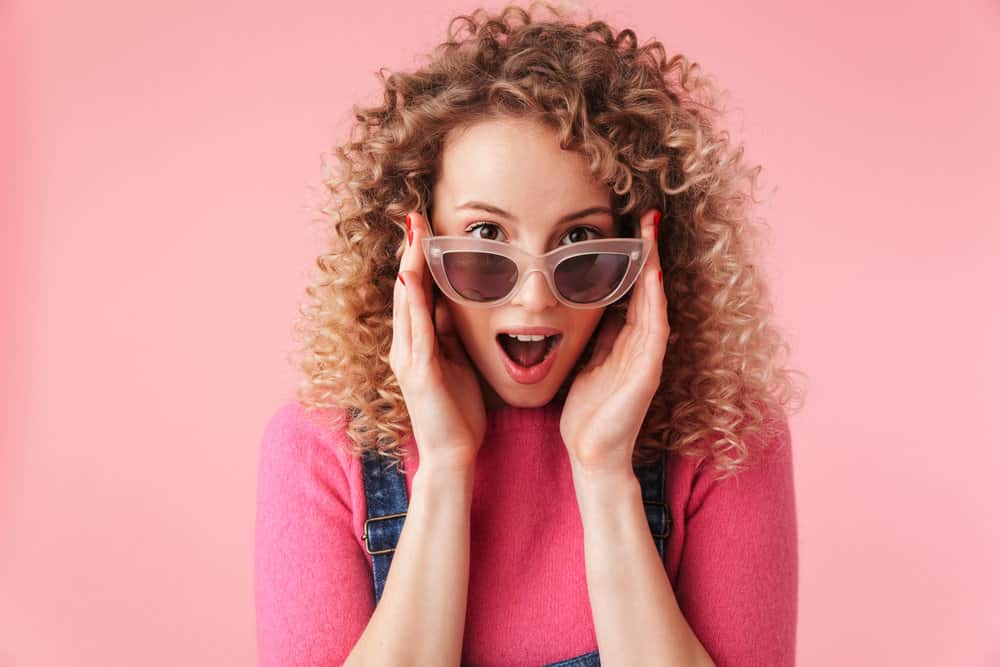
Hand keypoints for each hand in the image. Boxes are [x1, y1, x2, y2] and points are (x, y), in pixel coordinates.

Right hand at [390, 209, 485, 469]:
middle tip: (413, 216)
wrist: (452, 454)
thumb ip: (449, 333)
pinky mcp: (419, 372)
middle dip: (409, 252)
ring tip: (412, 235)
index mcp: (416, 343)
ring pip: (407, 303)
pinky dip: (413, 302)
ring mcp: (408, 358)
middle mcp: (405, 346)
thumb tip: (452, 302)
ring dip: (409, 266)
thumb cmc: (457, 411)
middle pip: (406, 289)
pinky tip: (411, 277)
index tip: (422, 227)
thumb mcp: (456, 362)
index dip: (417, 258)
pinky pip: (416, 329)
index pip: (415, 291)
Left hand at [559, 208, 670, 473]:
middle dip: (649, 252)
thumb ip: (596, 339)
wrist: (591, 455)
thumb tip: (590, 309)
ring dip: (654, 267)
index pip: (633, 291)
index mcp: (625, 342)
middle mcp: (641, 345)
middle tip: (648, 215)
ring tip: (652, 233)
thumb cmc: (587, 415)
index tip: (629, 226)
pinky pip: (655, 330)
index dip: (633, 259)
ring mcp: (647, 357)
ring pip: (655, 302)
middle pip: (649, 289)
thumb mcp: (587, 364)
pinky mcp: (648, 373)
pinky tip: (653, 277)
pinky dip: (655, 302)